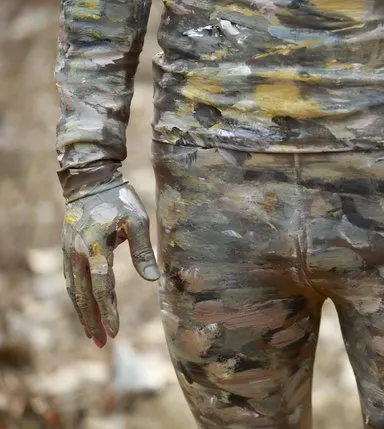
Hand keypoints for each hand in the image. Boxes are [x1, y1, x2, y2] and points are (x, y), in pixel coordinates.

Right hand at [62, 183, 159, 346]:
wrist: (90, 182)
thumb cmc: (119, 201)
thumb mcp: (137, 220)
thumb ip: (142, 251)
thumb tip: (152, 280)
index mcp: (95, 247)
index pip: (102, 287)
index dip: (109, 311)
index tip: (116, 331)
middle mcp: (77, 254)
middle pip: (83, 295)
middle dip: (93, 321)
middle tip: (102, 343)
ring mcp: (69, 253)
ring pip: (74, 291)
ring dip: (84, 314)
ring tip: (94, 335)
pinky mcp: (68, 252)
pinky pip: (71, 281)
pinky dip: (78, 299)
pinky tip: (86, 311)